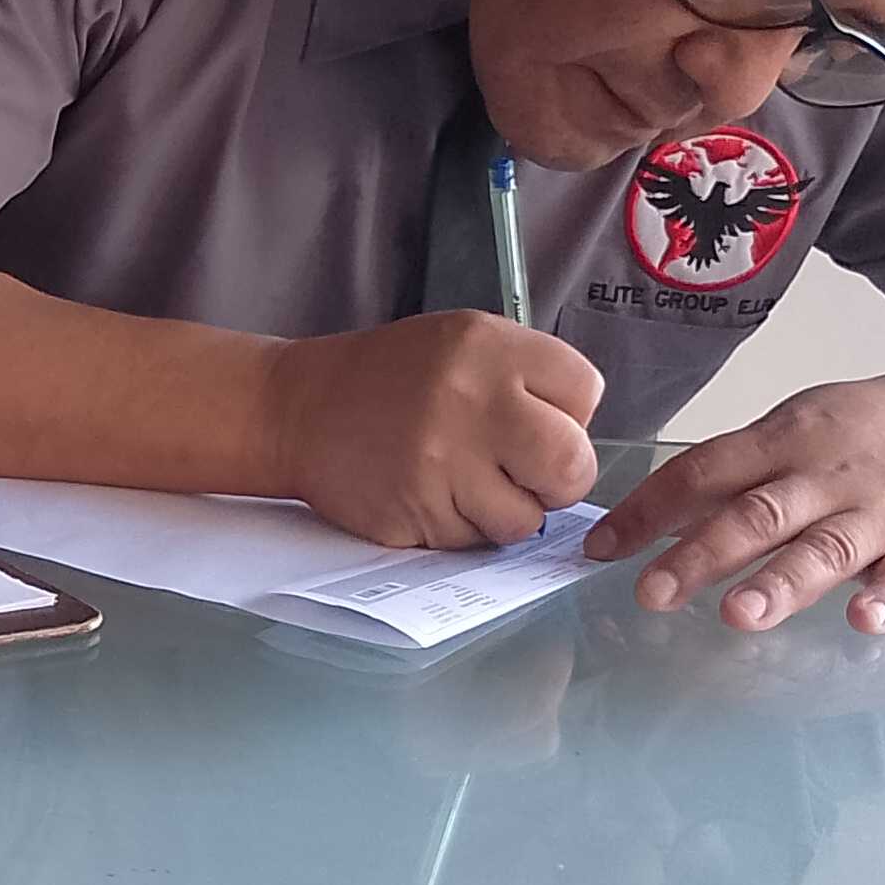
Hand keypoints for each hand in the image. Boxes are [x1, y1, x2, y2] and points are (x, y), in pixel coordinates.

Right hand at [268, 311, 603, 549]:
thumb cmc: (391, 379)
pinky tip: (434, 495)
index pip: (585, 393)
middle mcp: (470, 401)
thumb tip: (579, 437)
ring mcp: (442, 464)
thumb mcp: (463, 342)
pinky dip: (463, 528)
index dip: (569, 414)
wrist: (299, 411)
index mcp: (488, 348)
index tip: (537, 417)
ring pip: (526, 520)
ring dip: (508, 511)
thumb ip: (527, 377)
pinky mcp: (417, 514)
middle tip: (527, 471)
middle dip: (559, 478)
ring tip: (468, 481)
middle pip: (572, 466)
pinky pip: (475, 542)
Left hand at [583, 364, 884, 633]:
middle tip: (650, 593)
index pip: (703, 472)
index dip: (648, 510)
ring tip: (738, 615)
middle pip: (756, 514)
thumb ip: (738, 474)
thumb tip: (657, 518)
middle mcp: (828, 474)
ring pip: (825, 547)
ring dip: (780, 582)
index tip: (600, 550)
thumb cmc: (878, 432)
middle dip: (700, 555)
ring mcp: (884, 510)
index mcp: (786, 439)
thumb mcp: (803, 428)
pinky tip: (861, 620)